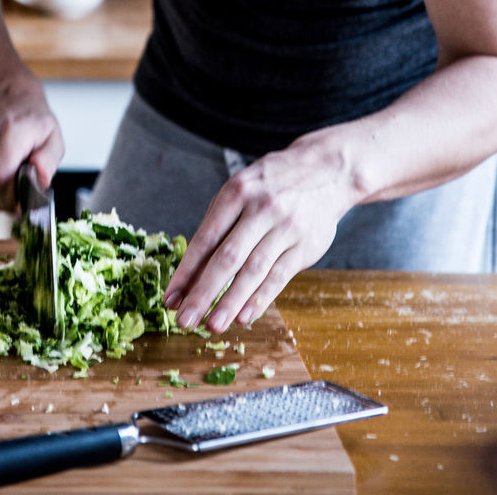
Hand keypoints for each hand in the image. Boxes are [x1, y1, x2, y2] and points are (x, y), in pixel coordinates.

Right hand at [0, 67, 64, 212]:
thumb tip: (39, 181)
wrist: (2, 93)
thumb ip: (48, 160)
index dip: (13, 201)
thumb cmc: (31, 118)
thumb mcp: (52, 135)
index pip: (0, 180)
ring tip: (10, 173)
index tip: (25, 203)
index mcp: (11, 133)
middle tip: (20, 191)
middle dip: (7, 200)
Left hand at [163, 137, 354, 333]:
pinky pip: (278, 277)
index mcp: (237, 192)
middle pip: (227, 258)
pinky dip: (259, 299)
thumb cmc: (271, 185)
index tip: (170, 298)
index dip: (186, 272)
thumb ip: (218, 226)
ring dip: (230, 302)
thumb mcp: (240, 190)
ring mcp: (286, 227)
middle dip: (203, 292)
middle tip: (185, 319)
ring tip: (212, 325)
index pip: (206, 239)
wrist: (325, 170)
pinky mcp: (305, 246)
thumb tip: (191, 272)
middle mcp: (261, 208)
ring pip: (253, 272)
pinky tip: (243, 317)